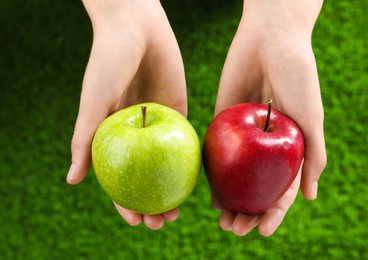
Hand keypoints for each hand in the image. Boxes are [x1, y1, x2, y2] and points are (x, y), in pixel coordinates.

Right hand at [66, 0, 186, 229]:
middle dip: (152, 204)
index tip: (135, 221)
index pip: (118, 178)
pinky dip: (189, 163)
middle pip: (145, 178)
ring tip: (178, 213)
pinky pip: (184, 142)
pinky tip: (196, 182)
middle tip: (161, 223)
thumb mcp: (93, 102)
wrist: (137, 29)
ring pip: (167, 166)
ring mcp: (159, 125)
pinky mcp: (179, 111)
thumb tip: (72, 181)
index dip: (125, 202)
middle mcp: (136, 135)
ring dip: (172, 191)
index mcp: (113, 136)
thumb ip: (84, 139)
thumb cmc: (108, 63)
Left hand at [213, 0, 325, 235]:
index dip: (274, 212)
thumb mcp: (311, 116)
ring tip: (223, 221)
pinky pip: (217, 153)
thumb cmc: (297, 75)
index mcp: (289, 146)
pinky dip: (213, 176)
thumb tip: (309, 197)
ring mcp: (243, 136)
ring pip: (235, 177)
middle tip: (235, 229)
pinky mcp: (222, 122)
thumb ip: (314, 155)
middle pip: (255, 187)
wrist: (268, 39)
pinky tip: (208, 195)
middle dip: (247, 212)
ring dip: (229, 201)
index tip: (262, 230)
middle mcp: (266, 145)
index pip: (282, 187)